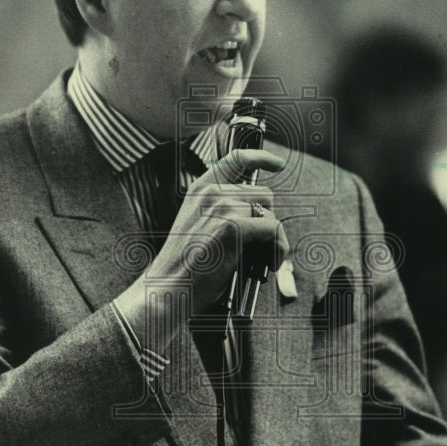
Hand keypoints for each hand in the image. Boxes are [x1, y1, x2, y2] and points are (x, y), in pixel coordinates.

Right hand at [114, 148, 288, 346]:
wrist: (168, 288)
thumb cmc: (186, 266)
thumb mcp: (199, 226)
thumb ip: (223, 211)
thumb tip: (258, 213)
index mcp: (202, 189)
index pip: (237, 158)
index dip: (262, 157)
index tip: (277, 163)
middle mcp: (212, 192)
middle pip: (264, 195)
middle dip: (268, 221)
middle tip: (260, 248)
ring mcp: (222, 207)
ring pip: (270, 215)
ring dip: (274, 239)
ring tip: (262, 260)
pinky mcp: (232, 226)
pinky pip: (274, 230)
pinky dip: (278, 249)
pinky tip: (269, 265)